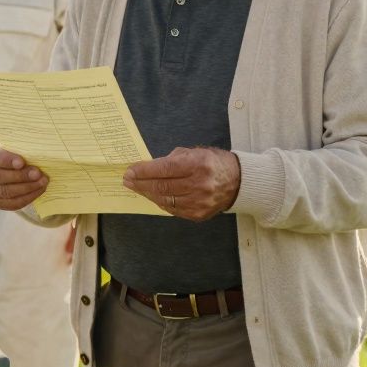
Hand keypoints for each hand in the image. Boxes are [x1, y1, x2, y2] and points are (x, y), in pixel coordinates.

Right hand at [0, 142, 48, 210]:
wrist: (14, 167)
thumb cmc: (17, 153)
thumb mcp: (17, 146)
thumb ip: (22, 148)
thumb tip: (36, 154)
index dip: (7, 160)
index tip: (21, 162)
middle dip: (20, 176)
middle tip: (37, 173)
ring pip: (6, 191)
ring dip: (27, 187)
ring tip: (42, 182)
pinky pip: (12, 203)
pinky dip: (27, 197)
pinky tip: (39, 190)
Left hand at [123, 146, 241, 220]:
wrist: (238, 182)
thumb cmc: (213, 163)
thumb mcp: (194, 152)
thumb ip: (171, 160)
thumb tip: (147, 168)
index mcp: (198, 164)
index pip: (163, 169)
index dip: (143, 171)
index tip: (130, 170)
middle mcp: (199, 184)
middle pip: (161, 186)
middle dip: (140, 183)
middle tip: (128, 180)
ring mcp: (199, 202)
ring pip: (164, 199)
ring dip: (147, 193)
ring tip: (137, 187)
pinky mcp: (198, 214)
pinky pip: (172, 209)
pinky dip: (159, 202)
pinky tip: (152, 195)